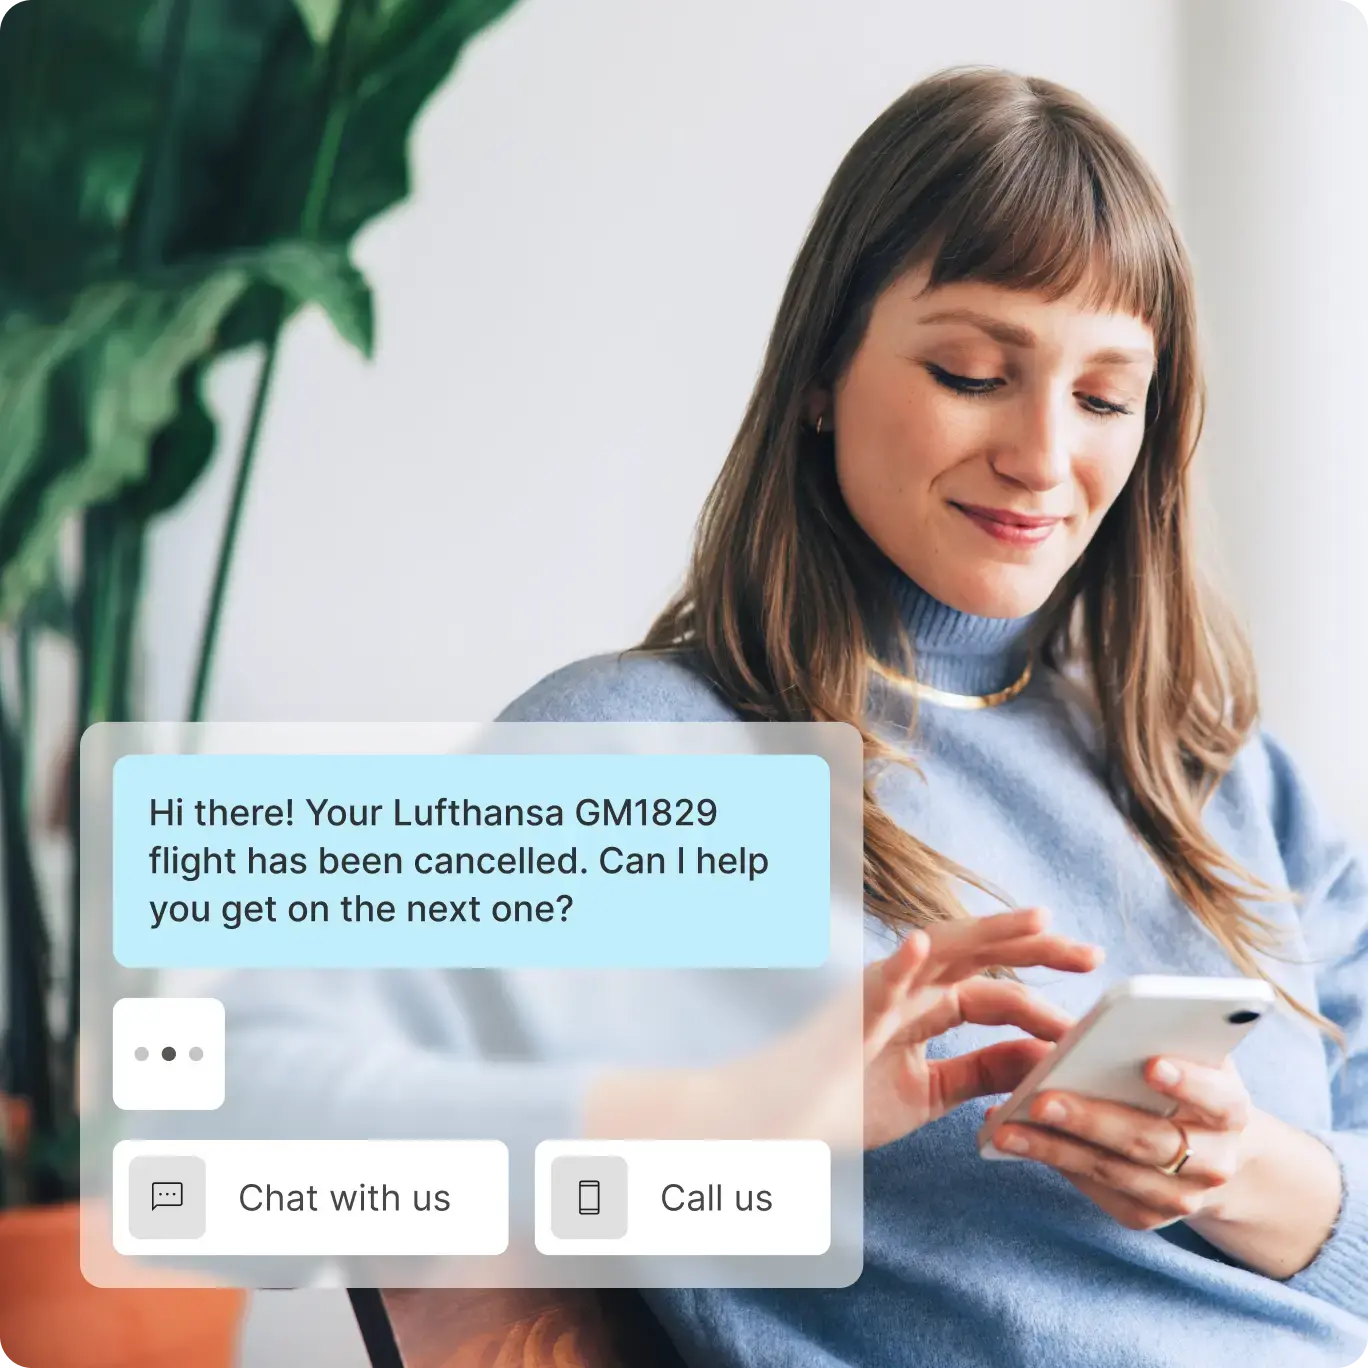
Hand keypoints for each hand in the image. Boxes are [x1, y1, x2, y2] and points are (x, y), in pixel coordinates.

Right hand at [859, 906, 1102, 1148]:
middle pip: (983, 957)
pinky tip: (924, 944)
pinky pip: (879, 982)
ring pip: (944, 950)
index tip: (1086, 1022)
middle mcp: (910, 986)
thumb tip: (1041, 1057)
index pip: (997, 994)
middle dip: (1037, 950)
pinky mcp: (851, 1010)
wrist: (787, 1122)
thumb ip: (981, 1070)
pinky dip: (901, 962)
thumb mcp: (931, 1091)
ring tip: (1039, 921)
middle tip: (1092, 954)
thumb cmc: (847, 1103)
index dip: (1042, 1004)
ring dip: (991, 933)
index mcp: (928, 1006)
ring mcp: (881, 991)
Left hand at [978, 1054, 1257, 1229]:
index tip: (1150, 1065)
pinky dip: (1056, 1165)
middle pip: (1151, 1141)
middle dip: (1093, 1120)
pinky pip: (1097, 1191)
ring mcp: (1181, 1196)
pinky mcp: (1146, 1215)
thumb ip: (1158, 1037)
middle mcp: (1215, 1161)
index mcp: (1231, 1109)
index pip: (1218, 1098)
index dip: (1188, 1082)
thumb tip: (1095, 1025)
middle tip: (1044, 1099)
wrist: (1207, 1147)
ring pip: (1114, 1172)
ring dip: (1056, 1150)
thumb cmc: (1184, 1080)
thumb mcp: (1186, 1052)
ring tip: (1007, 1129)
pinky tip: (1018, 1143)